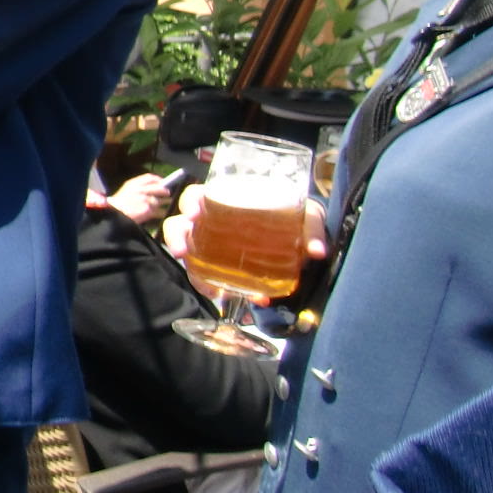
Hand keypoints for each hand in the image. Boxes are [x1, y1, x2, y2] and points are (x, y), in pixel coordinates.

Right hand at [106, 172, 174, 223]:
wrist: (113, 214)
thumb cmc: (119, 204)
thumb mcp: (126, 190)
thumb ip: (138, 187)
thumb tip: (152, 186)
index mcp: (133, 184)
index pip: (149, 177)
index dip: (158, 179)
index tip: (163, 181)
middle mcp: (140, 190)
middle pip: (158, 188)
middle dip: (165, 190)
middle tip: (168, 193)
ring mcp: (144, 200)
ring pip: (160, 200)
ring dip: (166, 201)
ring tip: (168, 202)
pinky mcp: (147, 211)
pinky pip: (159, 211)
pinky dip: (163, 212)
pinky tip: (164, 213)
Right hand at [162, 184, 329, 303]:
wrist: (300, 240)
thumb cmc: (295, 217)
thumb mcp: (306, 213)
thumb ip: (311, 226)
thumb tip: (316, 251)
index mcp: (225, 201)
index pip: (196, 195)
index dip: (190, 203)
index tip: (195, 214)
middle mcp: (210, 222)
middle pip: (179, 224)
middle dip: (176, 237)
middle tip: (183, 251)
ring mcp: (210, 246)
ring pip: (187, 254)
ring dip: (193, 271)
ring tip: (209, 288)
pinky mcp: (217, 267)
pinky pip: (206, 276)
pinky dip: (214, 287)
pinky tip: (227, 296)